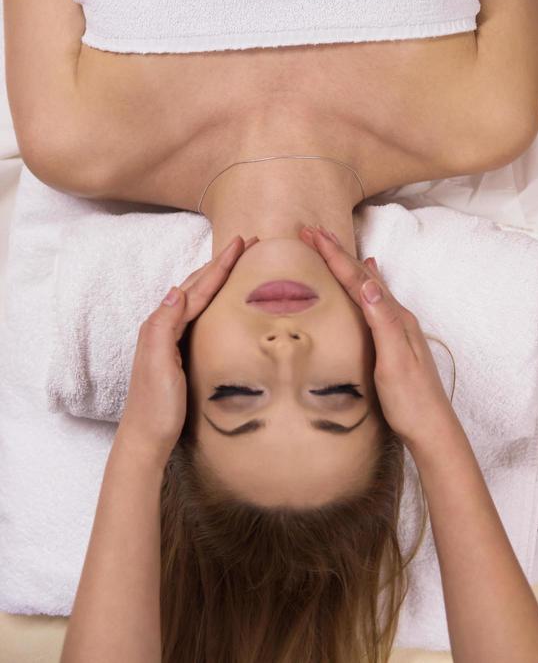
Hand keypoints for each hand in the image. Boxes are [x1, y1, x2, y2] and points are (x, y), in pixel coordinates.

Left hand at [117, 234, 259, 465]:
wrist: (146, 439)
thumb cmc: (155, 406)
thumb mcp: (157, 364)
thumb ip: (163, 326)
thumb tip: (176, 290)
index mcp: (162, 325)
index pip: (197, 287)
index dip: (220, 265)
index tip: (242, 243)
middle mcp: (164, 327)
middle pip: (197, 285)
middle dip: (222, 264)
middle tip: (247, 243)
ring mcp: (171, 339)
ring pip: (198, 298)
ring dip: (217, 278)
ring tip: (237, 263)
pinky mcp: (179, 353)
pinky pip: (199, 315)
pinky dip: (212, 300)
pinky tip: (220, 302)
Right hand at [298, 225, 452, 452]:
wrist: (432, 430)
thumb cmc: (411, 401)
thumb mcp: (395, 361)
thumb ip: (383, 322)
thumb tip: (368, 281)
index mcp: (395, 318)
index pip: (359, 279)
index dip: (335, 256)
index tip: (314, 234)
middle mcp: (398, 317)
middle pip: (363, 276)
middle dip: (338, 253)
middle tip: (314, 232)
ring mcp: (397, 329)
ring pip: (367, 286)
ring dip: (348, 265)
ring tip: (334, 247)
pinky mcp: (393, 342)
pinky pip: (372, 302)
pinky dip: (363, 285)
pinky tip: (368, 281)